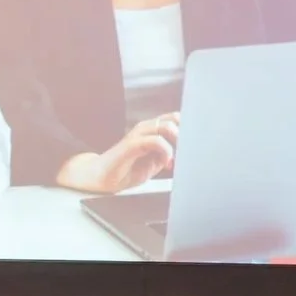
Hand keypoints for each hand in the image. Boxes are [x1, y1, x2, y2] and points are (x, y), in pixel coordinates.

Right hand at [55, 114, 179, 194]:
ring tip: (175, 159)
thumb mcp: (154, 162)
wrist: (101, 177)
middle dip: (184, 136)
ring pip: (166, 126)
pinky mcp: (131, 144)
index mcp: (151, 130)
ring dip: (176, 142)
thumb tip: (184, 152)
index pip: (175, 118)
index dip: (188, 128)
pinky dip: (165, 151)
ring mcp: (138, 134)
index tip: (194, 146)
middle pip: (174, 118)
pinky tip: (165, 163)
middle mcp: (145, 128)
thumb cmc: (126, 169)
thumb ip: (168, 154)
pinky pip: (155, 140)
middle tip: (185, 153)